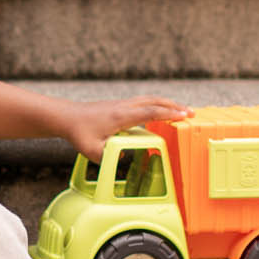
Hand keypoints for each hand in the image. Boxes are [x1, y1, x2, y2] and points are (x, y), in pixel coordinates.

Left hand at [63, 95, 192, 160]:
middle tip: (192, 113)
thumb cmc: (79, 133)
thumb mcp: (92, 150)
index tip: (184, 116)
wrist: (66, 117)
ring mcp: (123, 104)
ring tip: (182, 111)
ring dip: (168, 104)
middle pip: (155, 101)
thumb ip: (109, 157)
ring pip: (150, 99)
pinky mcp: (120, 106)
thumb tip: (126, 158)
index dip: (168, 114)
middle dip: (175, 106)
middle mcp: (124, 107)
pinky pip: (144, 102)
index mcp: (121, 116)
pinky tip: (162, 111)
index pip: (150, 112)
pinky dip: (157, 105)